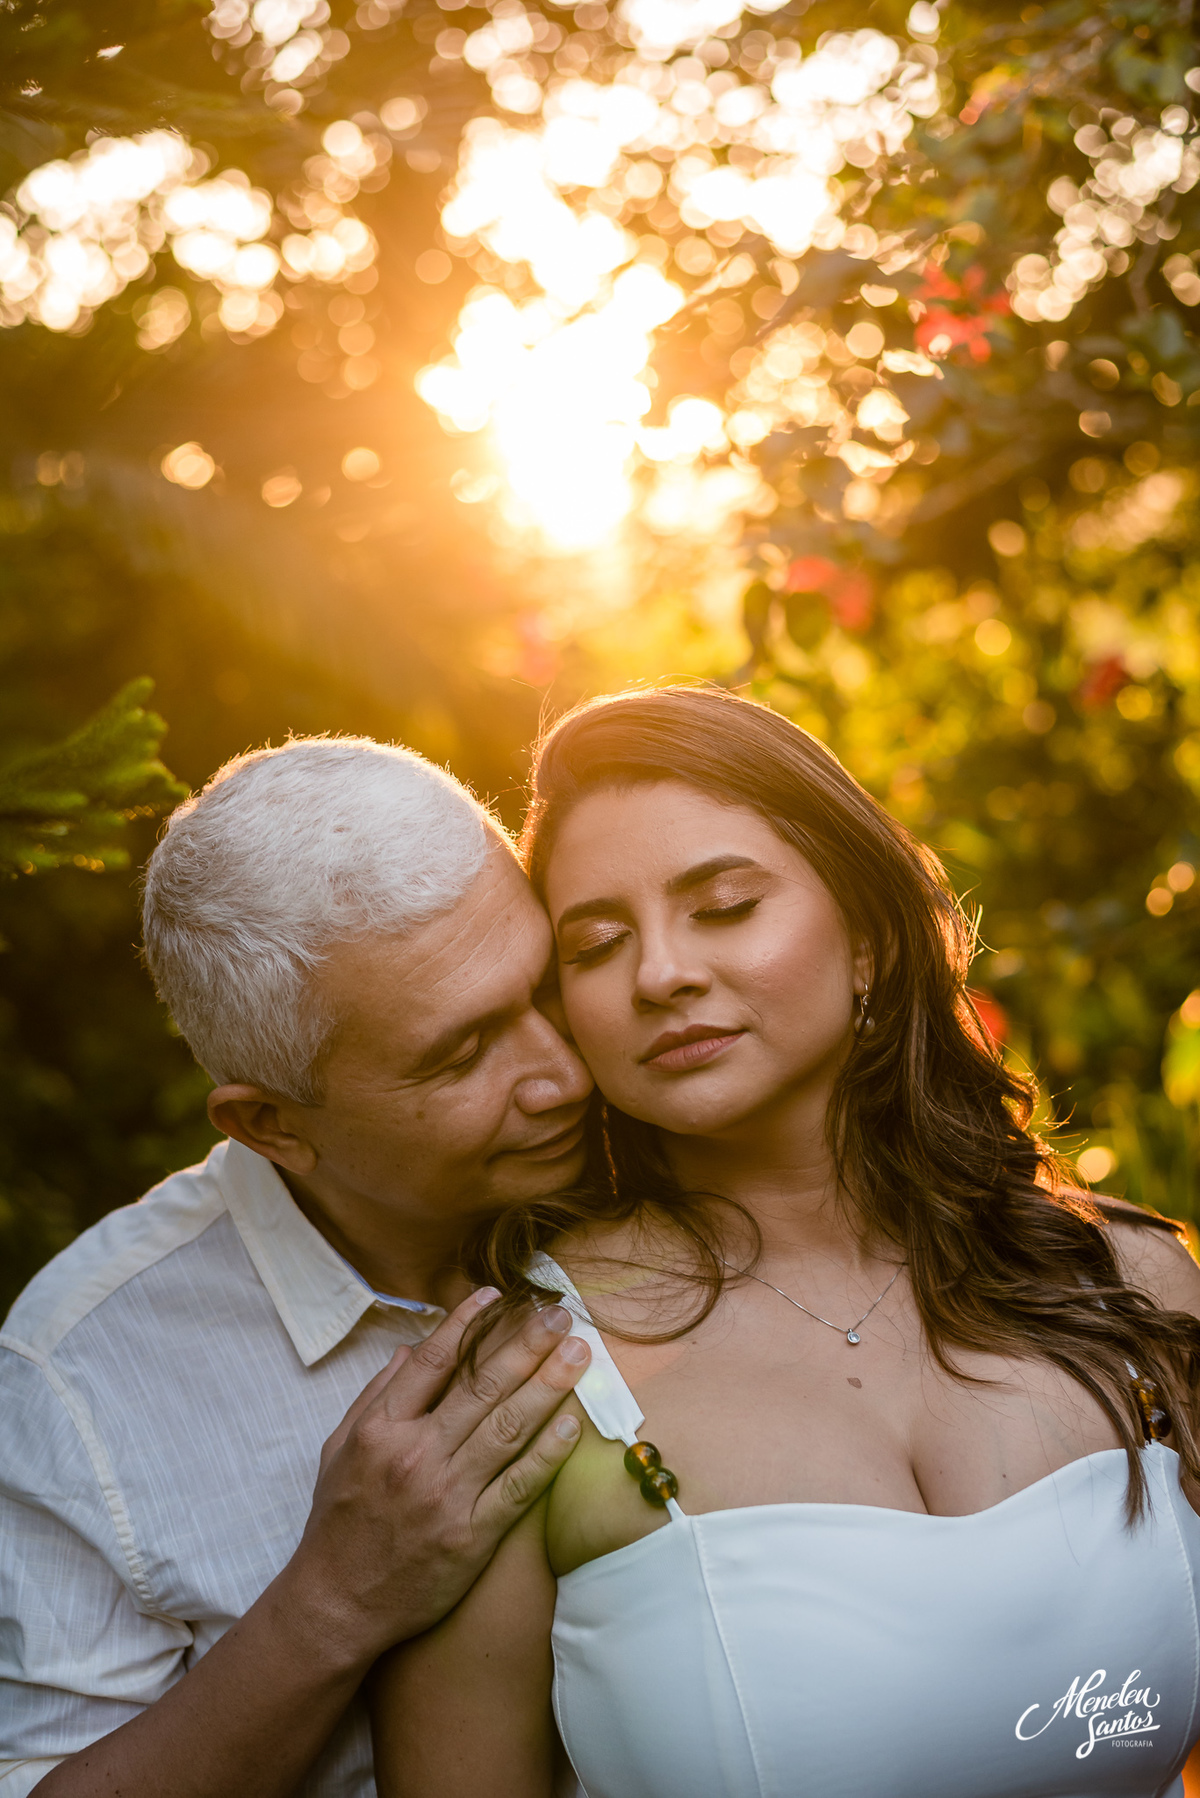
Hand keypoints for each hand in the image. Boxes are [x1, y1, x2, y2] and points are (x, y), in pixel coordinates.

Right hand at [282, 1290, 588, 1663]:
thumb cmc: (338, 1523)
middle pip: (482, 1387)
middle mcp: (416, 1456)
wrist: (337, 1605)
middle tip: (560, 1315)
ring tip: (578, 1353)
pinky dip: (547, 1452)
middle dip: (526, 1345)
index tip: (498, 1296)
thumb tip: (407, 1349)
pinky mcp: (472, 1536)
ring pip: (508, 1428)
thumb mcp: (338, 1449)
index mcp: (381, 1430)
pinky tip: (571, 1422)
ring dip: (548, 1385)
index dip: (467, 1324)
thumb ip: (374, 1396)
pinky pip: (519, 1486)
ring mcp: (447, 1497)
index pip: (432, 1361)